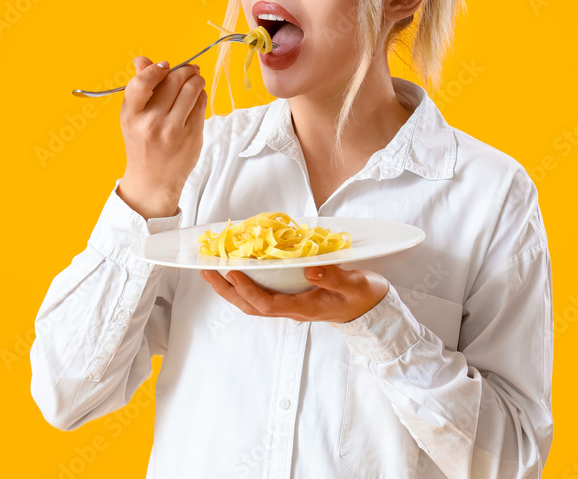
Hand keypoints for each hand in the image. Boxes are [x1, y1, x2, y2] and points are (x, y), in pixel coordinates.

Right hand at [117, 56, 206, 218]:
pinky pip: (201, 104)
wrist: (153, 180)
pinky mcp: (192, 135)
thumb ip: (139, 87)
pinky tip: (197, 96)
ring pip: (191, 89)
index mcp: (131, 115)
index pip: (141, 82)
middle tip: (189, 69)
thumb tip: (142, 59)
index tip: (165, 66)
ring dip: (197, 78)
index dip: (155, 69)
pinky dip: (201, 95)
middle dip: (184, 70)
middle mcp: (151, 122)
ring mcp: (173, 130)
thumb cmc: (142, 144)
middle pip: (173, 81)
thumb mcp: (132, 117)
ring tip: (195, 79)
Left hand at [200, 265, 390, 323]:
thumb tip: (309, 269)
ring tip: (212, 270)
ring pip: (252, 302)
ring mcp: (290, 305)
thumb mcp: (354, 285)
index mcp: (304, 307)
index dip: (247, 289)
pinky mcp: (290, 297)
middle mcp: (292, 309)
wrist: (370, 309)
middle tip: (207, 270)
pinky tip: (236, 270)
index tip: (232, 271)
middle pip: (251, 306)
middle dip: (227, 290)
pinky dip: (244, 284)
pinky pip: (261, 294)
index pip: (267, 304)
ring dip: (230, 288)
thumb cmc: (362, 296)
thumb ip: (333, 278)